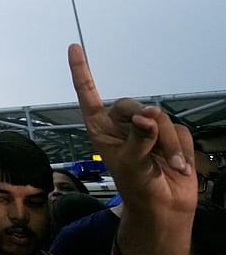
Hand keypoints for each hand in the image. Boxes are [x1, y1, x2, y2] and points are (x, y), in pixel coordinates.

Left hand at [68, 44, 194, 215]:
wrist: (164, 207)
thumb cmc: (137, 187)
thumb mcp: (131, 164)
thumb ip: (139, 139)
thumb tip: (148, 115)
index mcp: (101, 128)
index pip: (88, 95)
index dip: (81, 71)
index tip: (73, 47)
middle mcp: (121, 124)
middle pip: (134, 105)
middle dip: (147, 124)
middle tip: (154, 145)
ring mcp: (146, 128)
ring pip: (159, 117)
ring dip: (167, 143)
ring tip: (170, 165)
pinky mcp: (169, 135)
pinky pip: (178, 130)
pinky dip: (180, 148)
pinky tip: (179, 167)